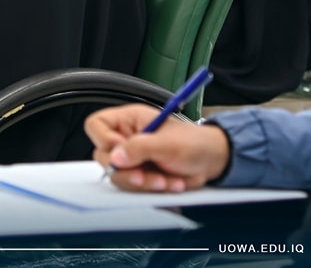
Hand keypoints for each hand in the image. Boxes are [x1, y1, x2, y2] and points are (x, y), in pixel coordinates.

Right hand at [84, 104, 229, 192]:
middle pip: (104, 156)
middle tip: (143, 176)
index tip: (120, 151)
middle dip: (126, 170)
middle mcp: (126, 138)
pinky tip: (170, 183)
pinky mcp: (139, 175)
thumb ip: (139, 148)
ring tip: (165, 181)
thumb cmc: (194, 143)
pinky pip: (133, 187)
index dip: (103, 139)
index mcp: (129, 120)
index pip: (97, 125)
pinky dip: (151, 189)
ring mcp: (132, 158)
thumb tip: (114, 157)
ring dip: (142, 182)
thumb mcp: (167, 143)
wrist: (213, 161)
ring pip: (119, 175)